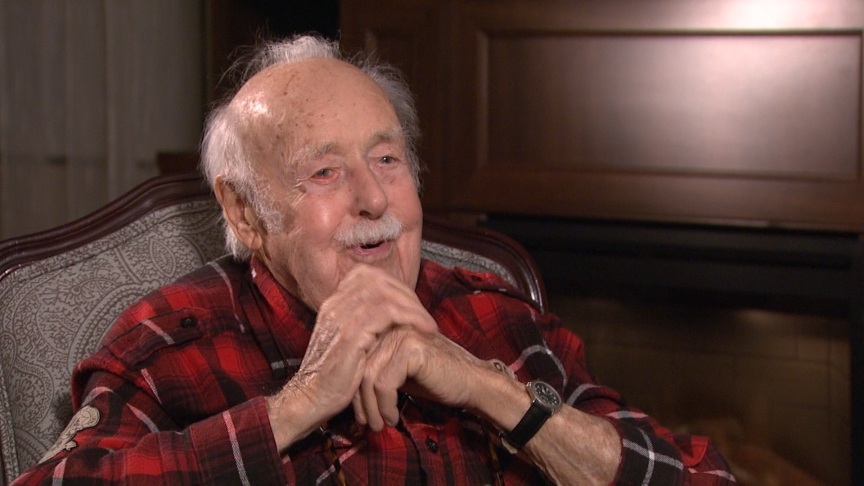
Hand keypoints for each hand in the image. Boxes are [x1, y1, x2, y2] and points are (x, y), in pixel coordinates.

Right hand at [266, 264, 437, 449]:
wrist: (310, 399)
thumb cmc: (333, 377)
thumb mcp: (346, 343)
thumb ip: (361, 324)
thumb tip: (388, 315)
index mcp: (333, 303)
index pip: (367, 276)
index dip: (393, 286)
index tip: (411, 306)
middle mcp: (335, 304)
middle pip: (379, 280)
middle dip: (408, 295)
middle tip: (425, 315)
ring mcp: (342, 317)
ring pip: (387, 294)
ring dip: (414, 307)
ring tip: (430, 325)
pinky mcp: (351, 334)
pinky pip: (389, 313)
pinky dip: (412, 318)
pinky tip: (425, 331)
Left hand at [354, 325, 489, 430]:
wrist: (471, 382)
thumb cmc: (437, 380)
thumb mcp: (401, 373)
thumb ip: (378, 372)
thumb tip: (350, 390)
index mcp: (387, 329)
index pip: (358, 359)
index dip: (355, 389)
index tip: (359, 415)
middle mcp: (392, 328)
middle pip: (361, 368)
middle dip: (360, 401)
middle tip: (366, 424)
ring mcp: (402, 336)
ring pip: (370, 377)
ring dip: (372, 408)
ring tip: (380, 425)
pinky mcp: (411, 350)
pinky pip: (385, 384)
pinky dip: (385, 406)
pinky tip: (394, 418)